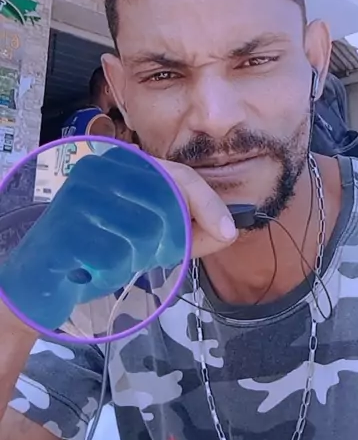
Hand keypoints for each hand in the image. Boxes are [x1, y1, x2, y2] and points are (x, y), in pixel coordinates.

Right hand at [0, 146, 236, 330]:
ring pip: (143, 233)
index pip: (179, 175)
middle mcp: (103, 169)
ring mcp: (81, 194)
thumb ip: (195, 233)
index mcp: (126, 164)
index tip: (230, 232)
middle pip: (166, 205)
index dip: (208, 203)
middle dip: (173, 237)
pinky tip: (99, 264)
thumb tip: (231, 229)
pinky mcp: (64, 224)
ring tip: (118, 255)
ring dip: (138, 256)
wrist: (44, 275)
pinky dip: (114, 268)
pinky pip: (114, 254)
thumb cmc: (105, 248)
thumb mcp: (155, 237)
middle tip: (158, 251)